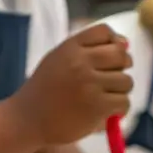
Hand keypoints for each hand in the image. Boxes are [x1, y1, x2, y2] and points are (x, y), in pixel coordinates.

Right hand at [10, 24, 132, 144]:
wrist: (26, 120)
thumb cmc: (44, 91)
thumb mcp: (58, 60)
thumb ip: (86, 49)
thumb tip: (124, 43)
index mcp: (70, 48)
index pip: (104, 32)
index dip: (113, 43)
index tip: (108, 58)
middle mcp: (80, 62)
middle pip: (121, 55)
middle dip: (122, 67)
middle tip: (110, 80)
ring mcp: (89, 84)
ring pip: (126, 81)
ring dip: (119, 91)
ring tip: (104, 98)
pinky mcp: (96, 106)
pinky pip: (124, 102)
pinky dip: (119, 109)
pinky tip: (106, 112)